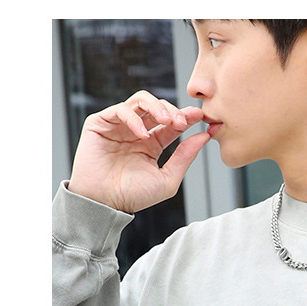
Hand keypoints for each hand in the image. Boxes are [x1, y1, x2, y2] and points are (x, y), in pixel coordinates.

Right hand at [68, 90, 209, 213]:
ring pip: (141, 101)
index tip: (201, 117)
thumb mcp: (167, 179)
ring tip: (167, 120)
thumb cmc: (133, 195)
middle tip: (183, 121)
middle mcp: (137, 132)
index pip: (172, 124)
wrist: (104, 202)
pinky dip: (135, 119)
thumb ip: (185, 157)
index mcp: (153, 144)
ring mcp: (119, 125)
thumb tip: (205, 136)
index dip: (187, 117)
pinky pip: (121, 110)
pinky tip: (143, 135)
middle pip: (158, 108)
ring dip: (157, 106)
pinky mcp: (101, 122)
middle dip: (173, 111)